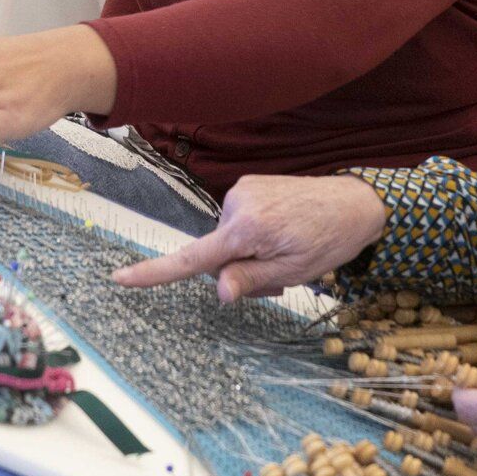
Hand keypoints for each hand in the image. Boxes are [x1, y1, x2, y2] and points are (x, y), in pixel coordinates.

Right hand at [114, 174, 387, 302]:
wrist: (355, 202)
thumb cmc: (328, 240)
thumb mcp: (292, 271)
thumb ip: (250, 279)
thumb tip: (219, 290)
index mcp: (246, 228)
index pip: (192, 258)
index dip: (154, 272)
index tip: (120, 278)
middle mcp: (237, 203)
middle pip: (216, 255)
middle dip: (240, 271)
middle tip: (280, 278)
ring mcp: (242, 191)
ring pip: (229, 241)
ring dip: (251, 254)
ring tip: (288, 252)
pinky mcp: (250, 185)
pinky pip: (240, 222)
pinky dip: (255, 235)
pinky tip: (284, 234)